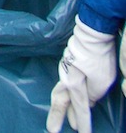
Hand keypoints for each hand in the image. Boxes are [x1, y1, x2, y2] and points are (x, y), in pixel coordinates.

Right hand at [46, 16, 115, 132]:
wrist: (92, 32)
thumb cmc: (98, 57)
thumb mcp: (102, 81)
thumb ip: (94, 95)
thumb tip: (88, 102)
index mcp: (74, 85)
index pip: (80, 109)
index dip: (83, 124)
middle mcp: (65, 78)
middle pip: (60, 101)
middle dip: (56, 117)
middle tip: (51, 130)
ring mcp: (65, 68)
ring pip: (60, 92)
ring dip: (60, 107)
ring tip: (57, 118)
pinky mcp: (68, 62)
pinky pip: (64, 83)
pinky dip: (64, 94)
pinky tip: (66, 96)